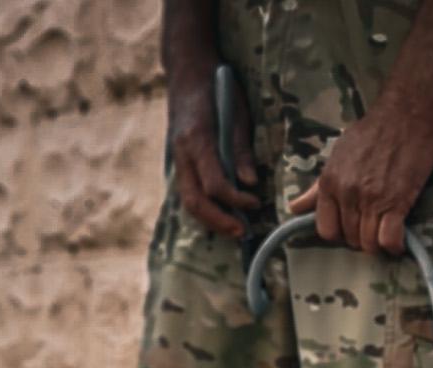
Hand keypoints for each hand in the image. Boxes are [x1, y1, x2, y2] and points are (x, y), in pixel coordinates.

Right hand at [168, 74, 258, 238]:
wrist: (186, 70)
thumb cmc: (216, 86)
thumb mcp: (236, 112)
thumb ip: (241, 149)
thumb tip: (250, 183)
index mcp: (197, 139)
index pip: (214, 184)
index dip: (235, 200)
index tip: (255, 203)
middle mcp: (182, 153)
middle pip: (196, 201)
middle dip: (220, 221)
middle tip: (243, 233)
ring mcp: (177, 159)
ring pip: (188, 202)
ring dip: (211, 221)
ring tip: (234, 230)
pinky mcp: (179, 163)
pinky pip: (188, 194)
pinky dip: (204, 210)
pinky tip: (221, 216)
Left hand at [290, 102, 432, 253]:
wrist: (404, 115)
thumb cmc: (371, 132)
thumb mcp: (337, 154)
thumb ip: (317, 187)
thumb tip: (294, 208)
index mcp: (330, 183)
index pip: (325, 229)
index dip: (339, 233)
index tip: (351, 225)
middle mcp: (347, 194)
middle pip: (350, 239)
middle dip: (361, 237)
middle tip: (372, 224)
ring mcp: (372, 200)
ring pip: (369, 244)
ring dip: (378, 243)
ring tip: (385, 230)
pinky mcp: (396, 203)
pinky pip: (389, 240)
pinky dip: (394, 245)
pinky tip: (398, 238)